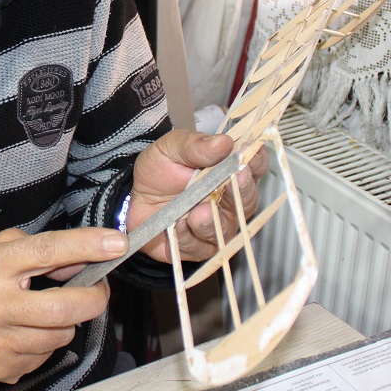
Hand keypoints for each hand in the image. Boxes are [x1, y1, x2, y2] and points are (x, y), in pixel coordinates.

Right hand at [0, 227, 127, 383]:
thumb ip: (37, 248)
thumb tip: (84, 258)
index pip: (47, 251)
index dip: (85, 246)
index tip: (115, 243)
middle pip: (64, 307)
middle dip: (93, 299)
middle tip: (99, 291)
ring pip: (60, 335)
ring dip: (66, 322)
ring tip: (48, 312)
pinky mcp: (1, 367)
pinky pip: (45, 356)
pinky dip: (46, 342)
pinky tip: (27, 332)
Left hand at [125, 130, 266, 263]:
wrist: (135, 195)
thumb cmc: (161, 169)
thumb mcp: (171, 148)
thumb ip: (195, 145)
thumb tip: (223, 142)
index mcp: (230, 172)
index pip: (253, 165)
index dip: (254, 160)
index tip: (247, 154)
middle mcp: (230, 202)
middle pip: (246, 200)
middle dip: (240, 191)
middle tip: (234, 180)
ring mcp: (217, 227)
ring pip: (224, 229)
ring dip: (212, 221)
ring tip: (199, 212)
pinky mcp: (197, 248)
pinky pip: (197, 247)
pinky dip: (186, 237)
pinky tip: (177, 225)